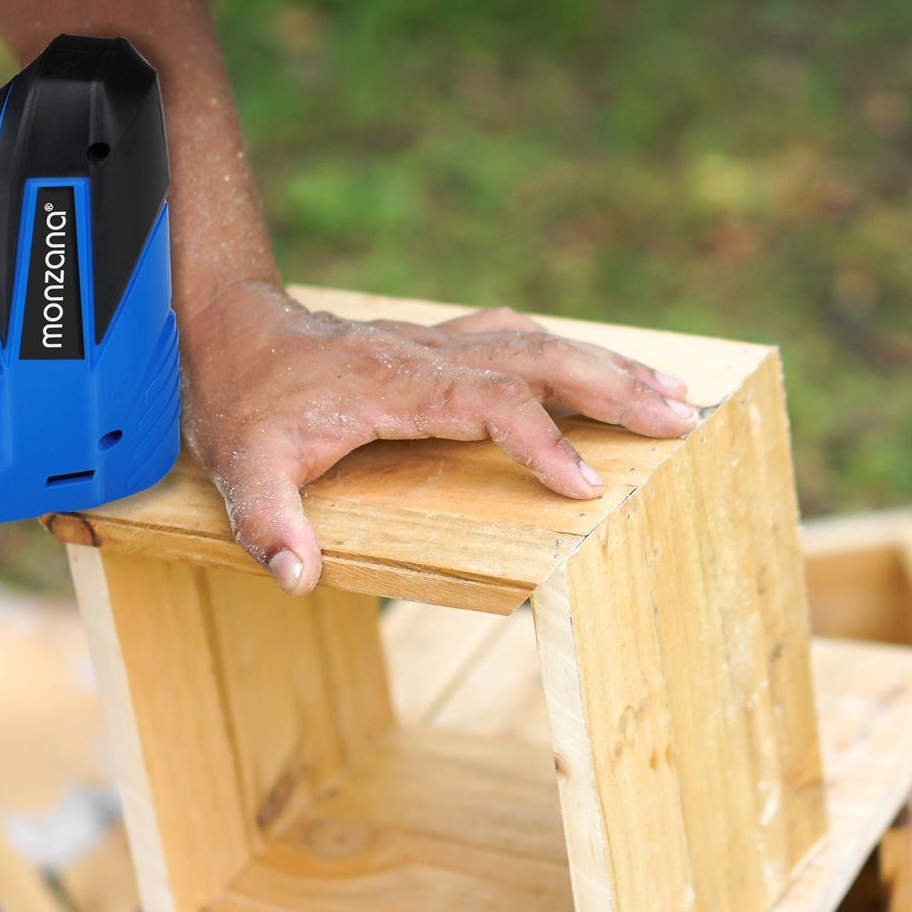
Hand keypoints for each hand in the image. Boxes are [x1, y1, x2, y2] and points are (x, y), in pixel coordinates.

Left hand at [181, 281, 696, 594]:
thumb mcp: (242, 467)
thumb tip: (298, 581)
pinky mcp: (436, 343)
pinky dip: (568, 353)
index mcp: (395, 386)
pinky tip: (601, 369)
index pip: (489, 402)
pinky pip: (517, 340)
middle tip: (682, 419)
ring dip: (607, 365)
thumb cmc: (241, 403)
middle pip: (538, 358)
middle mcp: (428, 355)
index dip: (541, 441)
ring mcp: (436, 343)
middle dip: (613, 387)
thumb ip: (267, 524)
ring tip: (675, 393)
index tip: (587, 486)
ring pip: (538, 342)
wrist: (229, 331)